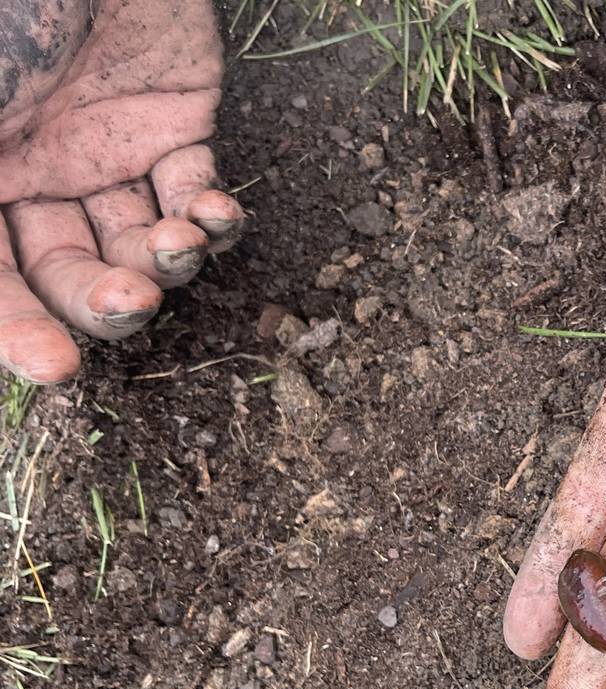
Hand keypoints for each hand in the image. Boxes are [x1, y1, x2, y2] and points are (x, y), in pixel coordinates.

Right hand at [0, 0, 243, 380]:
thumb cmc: (10, 14)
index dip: (16, 329)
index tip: (54, 366)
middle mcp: (32, 175)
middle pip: (70, 276)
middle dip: (104, 303)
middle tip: (136, 303)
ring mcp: (104, 154)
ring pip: (139, 247)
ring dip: (165, 264)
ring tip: (177, 245)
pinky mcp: (172, 127)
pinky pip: (194, 193)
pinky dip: (214, 220)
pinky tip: (216, 218)